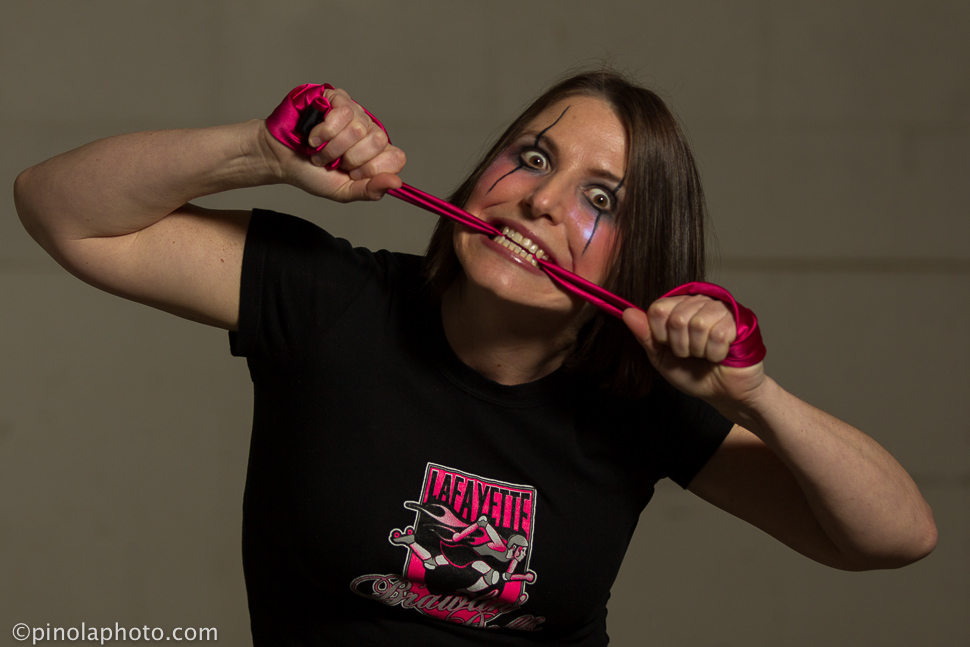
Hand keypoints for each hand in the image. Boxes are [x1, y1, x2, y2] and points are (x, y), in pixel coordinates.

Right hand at [258, 87, 404, 201]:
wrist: (281, 158)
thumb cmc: (311, 173)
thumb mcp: (343, 191)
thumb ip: (371, 190)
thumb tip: (396, 183)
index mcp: (376, 154)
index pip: (397, 158)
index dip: (373, 168)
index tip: (353, 173)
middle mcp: (369, 130)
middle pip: (378, 141)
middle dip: (350, 158)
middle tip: (334, 161)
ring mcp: (354, 112)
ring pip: (358, 128)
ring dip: (332, 147)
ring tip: (320, 150)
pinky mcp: (336, 98)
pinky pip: (343, 113)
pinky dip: (325, 131)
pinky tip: (314, 136)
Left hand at [623, 295, 765, 406]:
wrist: (722, 392)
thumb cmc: (693, 373)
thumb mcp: (660, 357)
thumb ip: (645, 336)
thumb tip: (627, 313)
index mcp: (677, 307)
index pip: (658, 309)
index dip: (661, 334)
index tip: (669, 346)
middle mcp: (698, 302)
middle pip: (677, 318)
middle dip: (680, 346)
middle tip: (691, 354)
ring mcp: (719, 309)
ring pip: (698, 325)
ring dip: (699, 350)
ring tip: (705, 354)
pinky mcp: (738, 321)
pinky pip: (718, 335)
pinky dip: (715, 353)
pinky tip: (719, 355)